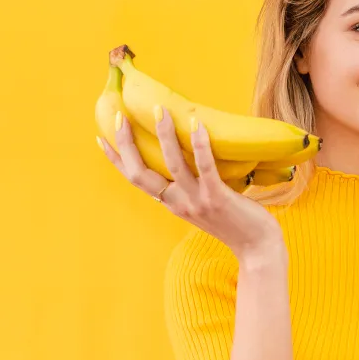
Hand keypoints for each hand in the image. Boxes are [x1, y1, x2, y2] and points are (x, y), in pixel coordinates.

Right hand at [99, 109, 283, 260]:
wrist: (257, 248)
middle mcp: (178, 203)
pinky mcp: (217, 198)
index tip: (101, 138)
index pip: (135, 179)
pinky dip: (200, 145)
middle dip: (127, 144)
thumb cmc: (236, 222)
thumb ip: (191, 187)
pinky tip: (197, 124)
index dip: (116, 160)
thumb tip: (190, 155)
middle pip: (141, 173)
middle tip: (119, 116)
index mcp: (172, 203)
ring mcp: (196, 201)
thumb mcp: (203, 204)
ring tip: (159, 111)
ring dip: (164, 135)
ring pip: (172, 164)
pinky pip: (205, 167)